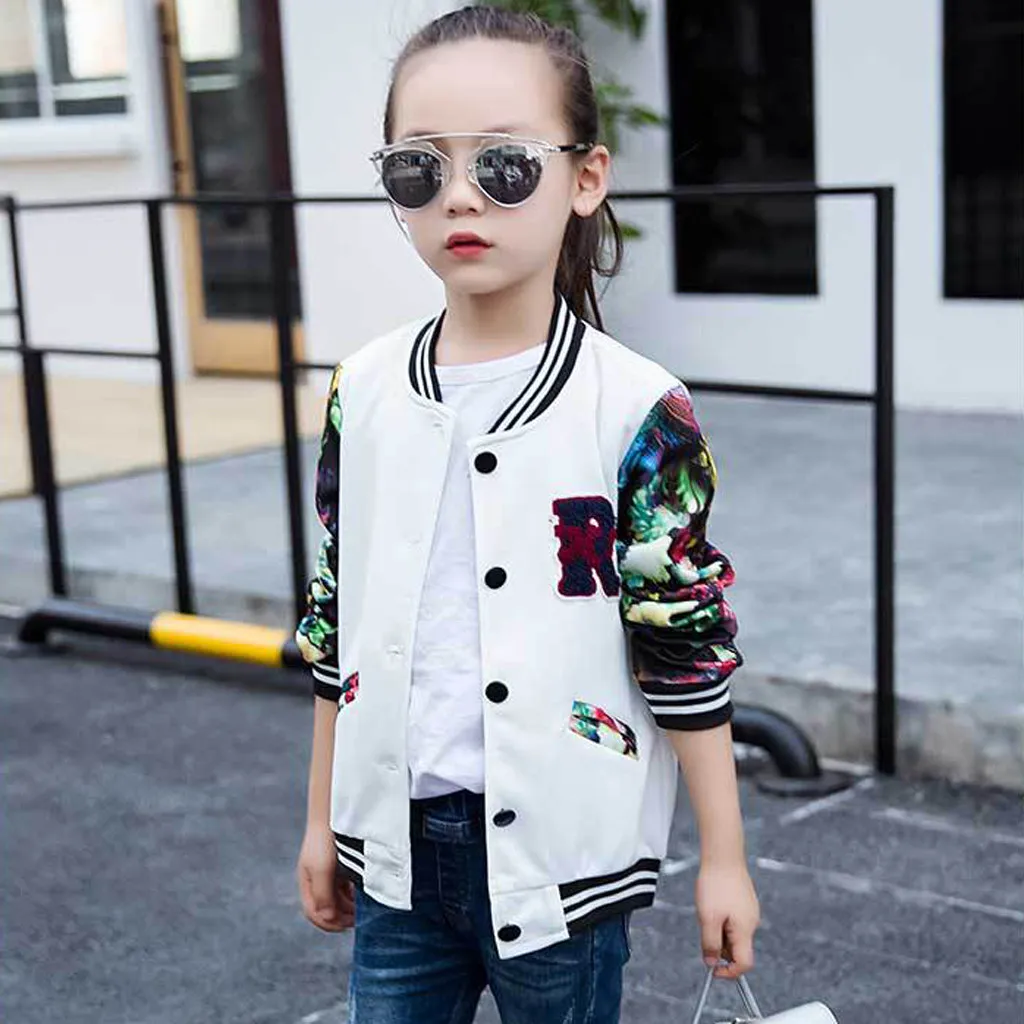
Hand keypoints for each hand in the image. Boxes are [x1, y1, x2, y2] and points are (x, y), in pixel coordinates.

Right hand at [297, 824, 355, 931]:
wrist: (334, 810)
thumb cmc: (325, 839)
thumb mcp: (322, 869)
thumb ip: (323, 895)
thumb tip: (328, 918)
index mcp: (307, 882)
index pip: (313, 912)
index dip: (329, 924)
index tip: (347, 926)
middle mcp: (316, 878)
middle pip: (326, 906)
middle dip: (340, 916)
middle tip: (358, 920)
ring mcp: (327, 870)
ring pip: (336, 897)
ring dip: (347, 906)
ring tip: (362, 908)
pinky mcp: (339, 862)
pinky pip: (344, 885)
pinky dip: (352, 893)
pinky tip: (362, 893)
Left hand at [695, 860, 759, 979]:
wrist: (723, 854)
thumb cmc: (716, 883)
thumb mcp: (708, 918)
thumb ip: (710, 944)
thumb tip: (711, 963)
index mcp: (745, 930)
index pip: (744, 964)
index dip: (728, 972)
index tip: (712, 969)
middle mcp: (751, 922)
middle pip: (737, 949)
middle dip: (719, 947)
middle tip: (705, 928)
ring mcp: (749, 911)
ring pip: (733, 934)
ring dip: (719, 931)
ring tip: (708, 910)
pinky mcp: (744, 901)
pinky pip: (733, 920)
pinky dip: (721, 919)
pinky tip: (713, 902)